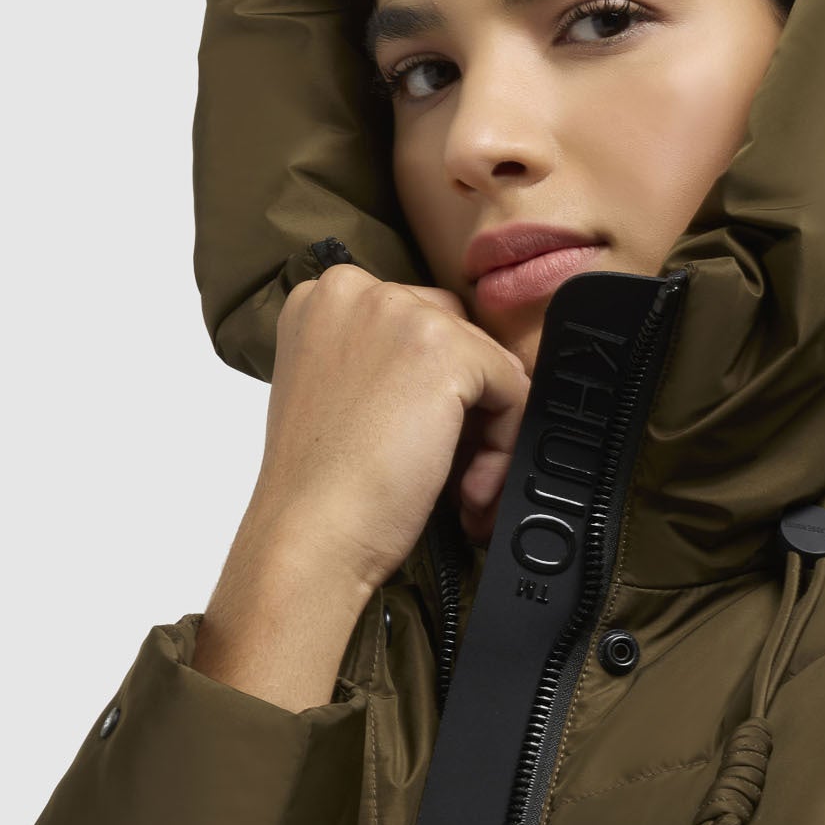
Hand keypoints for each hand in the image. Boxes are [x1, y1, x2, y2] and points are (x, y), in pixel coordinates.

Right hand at [195, 266, 530, 711]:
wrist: (311, 535)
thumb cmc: (321, 488)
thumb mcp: (339, 397)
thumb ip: (383, 367)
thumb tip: (453, 378)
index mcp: (322, 299)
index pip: (416, 324)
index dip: (433, 392)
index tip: (420, 443)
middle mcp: (357, 290)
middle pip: (457, 337)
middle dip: (465, 407)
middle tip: (450, 473)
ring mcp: (400, 312)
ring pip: (489, 365)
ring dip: (486, 435)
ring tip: (459, 490)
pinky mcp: (444, 349)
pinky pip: (514, 388)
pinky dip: (505, 445)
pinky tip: (466, 489)